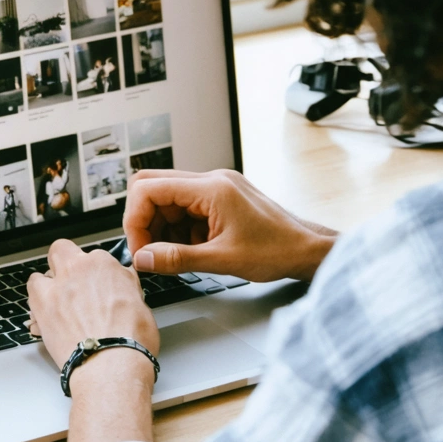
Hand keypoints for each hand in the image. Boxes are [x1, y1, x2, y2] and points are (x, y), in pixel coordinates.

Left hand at [26, 239, 159, 374]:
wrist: (111, 362)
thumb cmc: (130, 338)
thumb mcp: (141, 304)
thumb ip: (126, 287)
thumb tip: (123, 285)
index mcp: (104, 265)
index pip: (96, 257)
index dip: (97, 273)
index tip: (99, 285)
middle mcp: (78, 269)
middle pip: (62, 250)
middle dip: (65, 262)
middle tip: (74, 282)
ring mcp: (57, 286)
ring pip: (42, 272)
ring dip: (47, 283)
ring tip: (57, 301)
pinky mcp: (41, 305)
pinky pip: (31, 291)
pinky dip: (36, 300)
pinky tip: (45, 312)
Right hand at [124, 169, 336, 282]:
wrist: (307, 250)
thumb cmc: (277, 251)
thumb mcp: (222, 260)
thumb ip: (177, 259)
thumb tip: (143, 259)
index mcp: (211, 188)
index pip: (149, 188)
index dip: (135, 219)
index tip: (140, 249)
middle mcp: (211, 181)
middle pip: (153, 187)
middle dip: (144, 221)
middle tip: (149, 252)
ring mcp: (216, 188)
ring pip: (167, 200)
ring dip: (162, 228)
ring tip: (174, 256)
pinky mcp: (220, 199)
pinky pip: (185, 209)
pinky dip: (179, 230)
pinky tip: (192, 250)